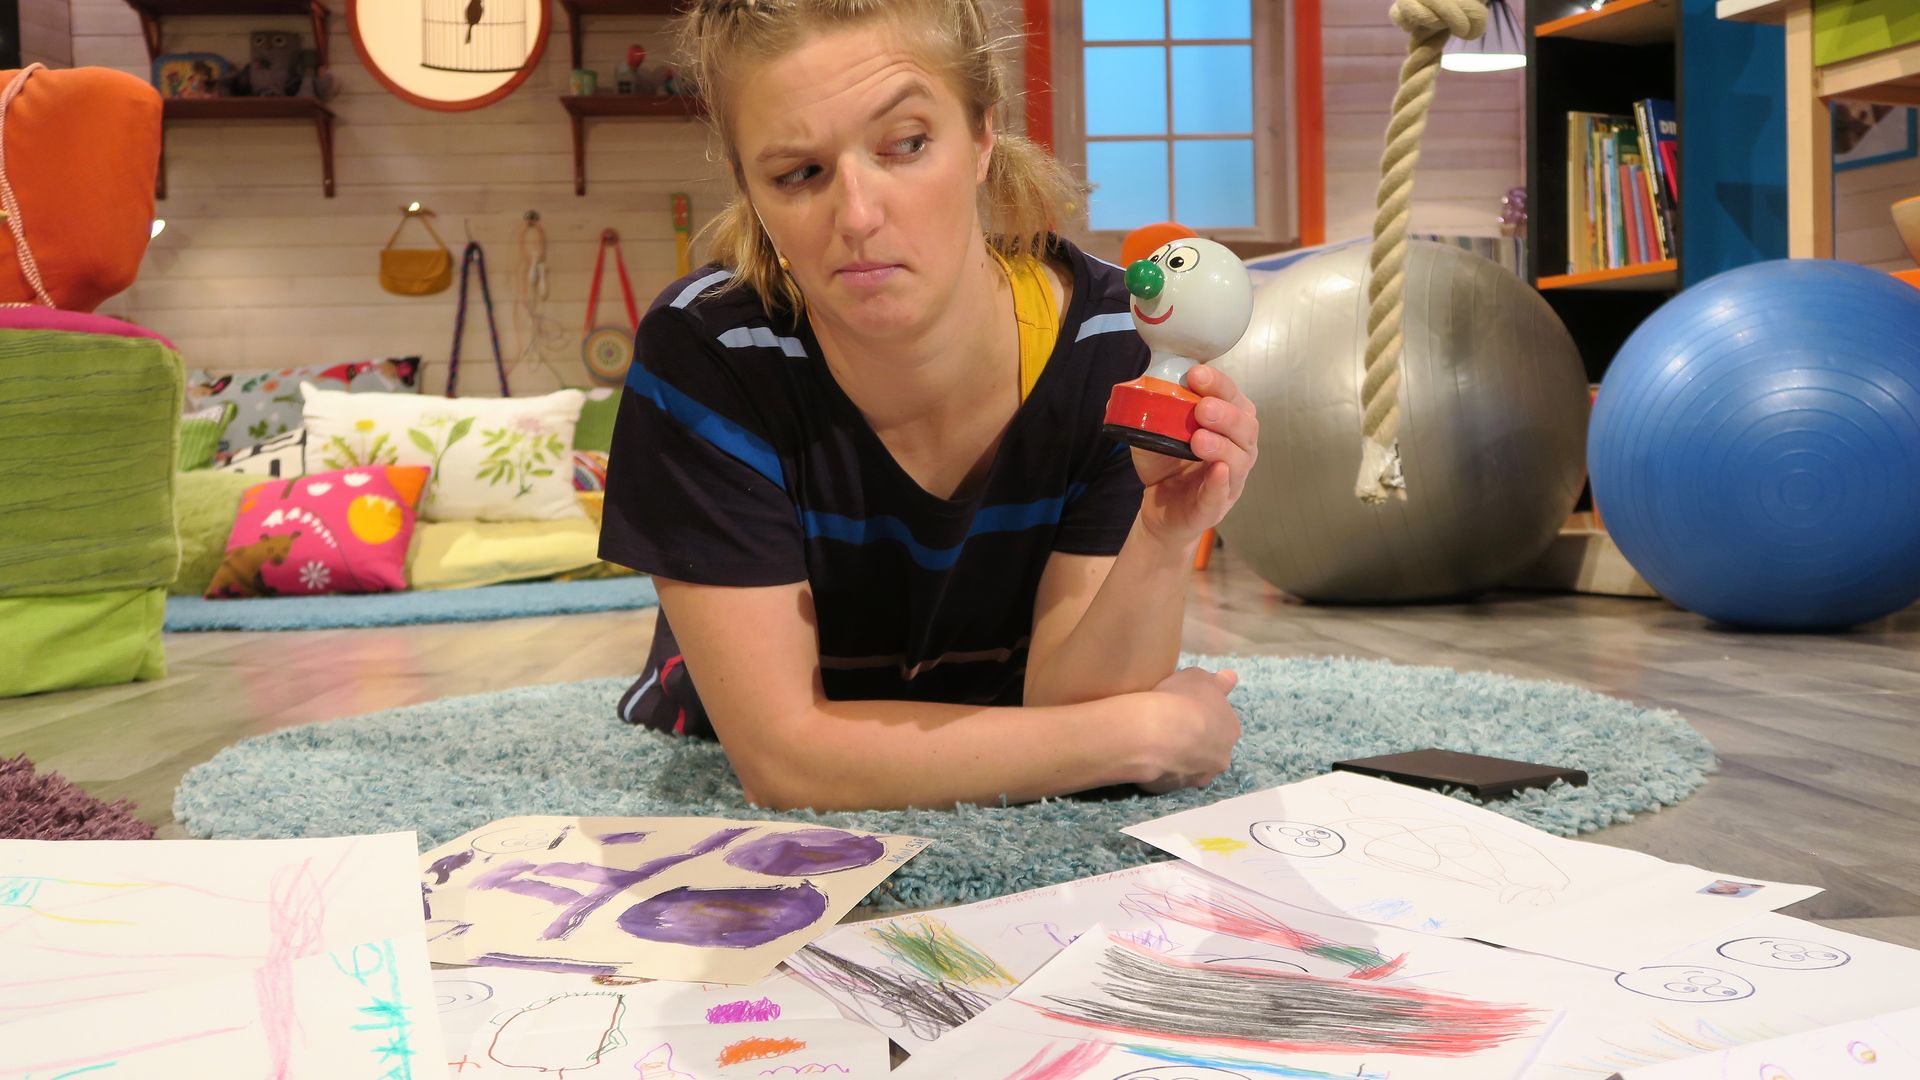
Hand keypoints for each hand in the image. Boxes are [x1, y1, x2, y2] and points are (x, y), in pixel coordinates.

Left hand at [1132, 365, 1258, 548]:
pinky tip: (1218, 470)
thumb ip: (1147, 415)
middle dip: (1226, 414)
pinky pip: (1224, 493)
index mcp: (1227, 425)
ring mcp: (1231, 480)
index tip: (1196, 374)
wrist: (1160, 511)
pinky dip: (1220, 481)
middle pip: (1246, 427)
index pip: (1232, 398)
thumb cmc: (1165, 467)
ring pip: (1239, 459)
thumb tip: (1123, 395)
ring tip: (1200, 439)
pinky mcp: (1216, 506)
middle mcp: (1237, 449)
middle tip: (1203, 408)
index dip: (1219, 384)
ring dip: (1222, 446)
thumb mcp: (1153, 436)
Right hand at [1136, 666, 1240, 793]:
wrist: (1156, 731)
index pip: (1222, 723)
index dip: (1206, 715)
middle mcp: (1221, 757)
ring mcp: (1197, 777)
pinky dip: (1159, 767)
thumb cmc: (1182, 699)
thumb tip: (1229, 679)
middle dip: (1195, 740)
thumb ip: (1215, 681)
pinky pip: (1166, 776)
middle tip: (1171, 726)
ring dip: (1178, 756)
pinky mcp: (1172, 789)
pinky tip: (1145, 754)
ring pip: (1189, 766)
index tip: (1188, 709)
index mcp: (1231, 729)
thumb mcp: (1198, 676)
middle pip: (1209, 748)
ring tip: (1155, 742)